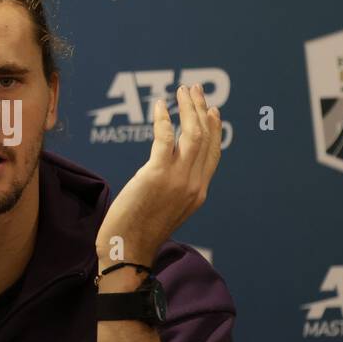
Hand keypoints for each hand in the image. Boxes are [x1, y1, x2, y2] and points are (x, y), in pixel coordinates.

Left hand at [95, 83, 222, 266]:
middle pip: (206, 138)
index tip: (212, 110)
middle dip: (202, 110)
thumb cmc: (138, 232)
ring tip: (182, 91)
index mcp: (198, 192)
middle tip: (194, 90)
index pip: (213, 154)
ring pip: (192, 134)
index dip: (215, 129)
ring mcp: (178, 180)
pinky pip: (166, 138)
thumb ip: (173, 188)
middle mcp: (194, 184)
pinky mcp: (157, 174)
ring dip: (189, 108)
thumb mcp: (166, 209)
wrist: (127, 251)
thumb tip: (167, 169)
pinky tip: (160, 106)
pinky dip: (164, 118)